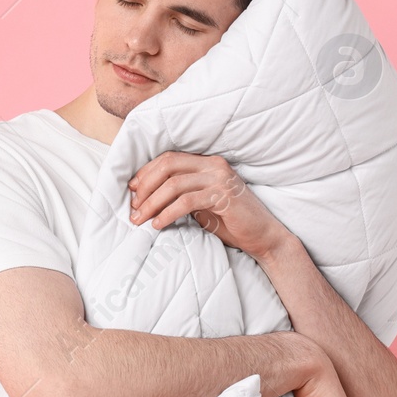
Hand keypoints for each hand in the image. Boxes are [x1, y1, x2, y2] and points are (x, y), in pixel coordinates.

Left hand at [128, 152, 292, 261]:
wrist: (263, 237)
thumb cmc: (231, 222)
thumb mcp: (202, 204)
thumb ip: (182, 195)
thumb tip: (148, 197)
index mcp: (208, 162)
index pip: (169, 159)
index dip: (146, 173)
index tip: (132, 191)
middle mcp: (214, 165)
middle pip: (168, 166)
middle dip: (145, 187)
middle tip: (133, 208)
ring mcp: (220, 178)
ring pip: (174, 184)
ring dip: (152, 202)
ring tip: (140, 220)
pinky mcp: (223, 196)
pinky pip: (186, 201)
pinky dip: (167, 213)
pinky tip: (158, 224)